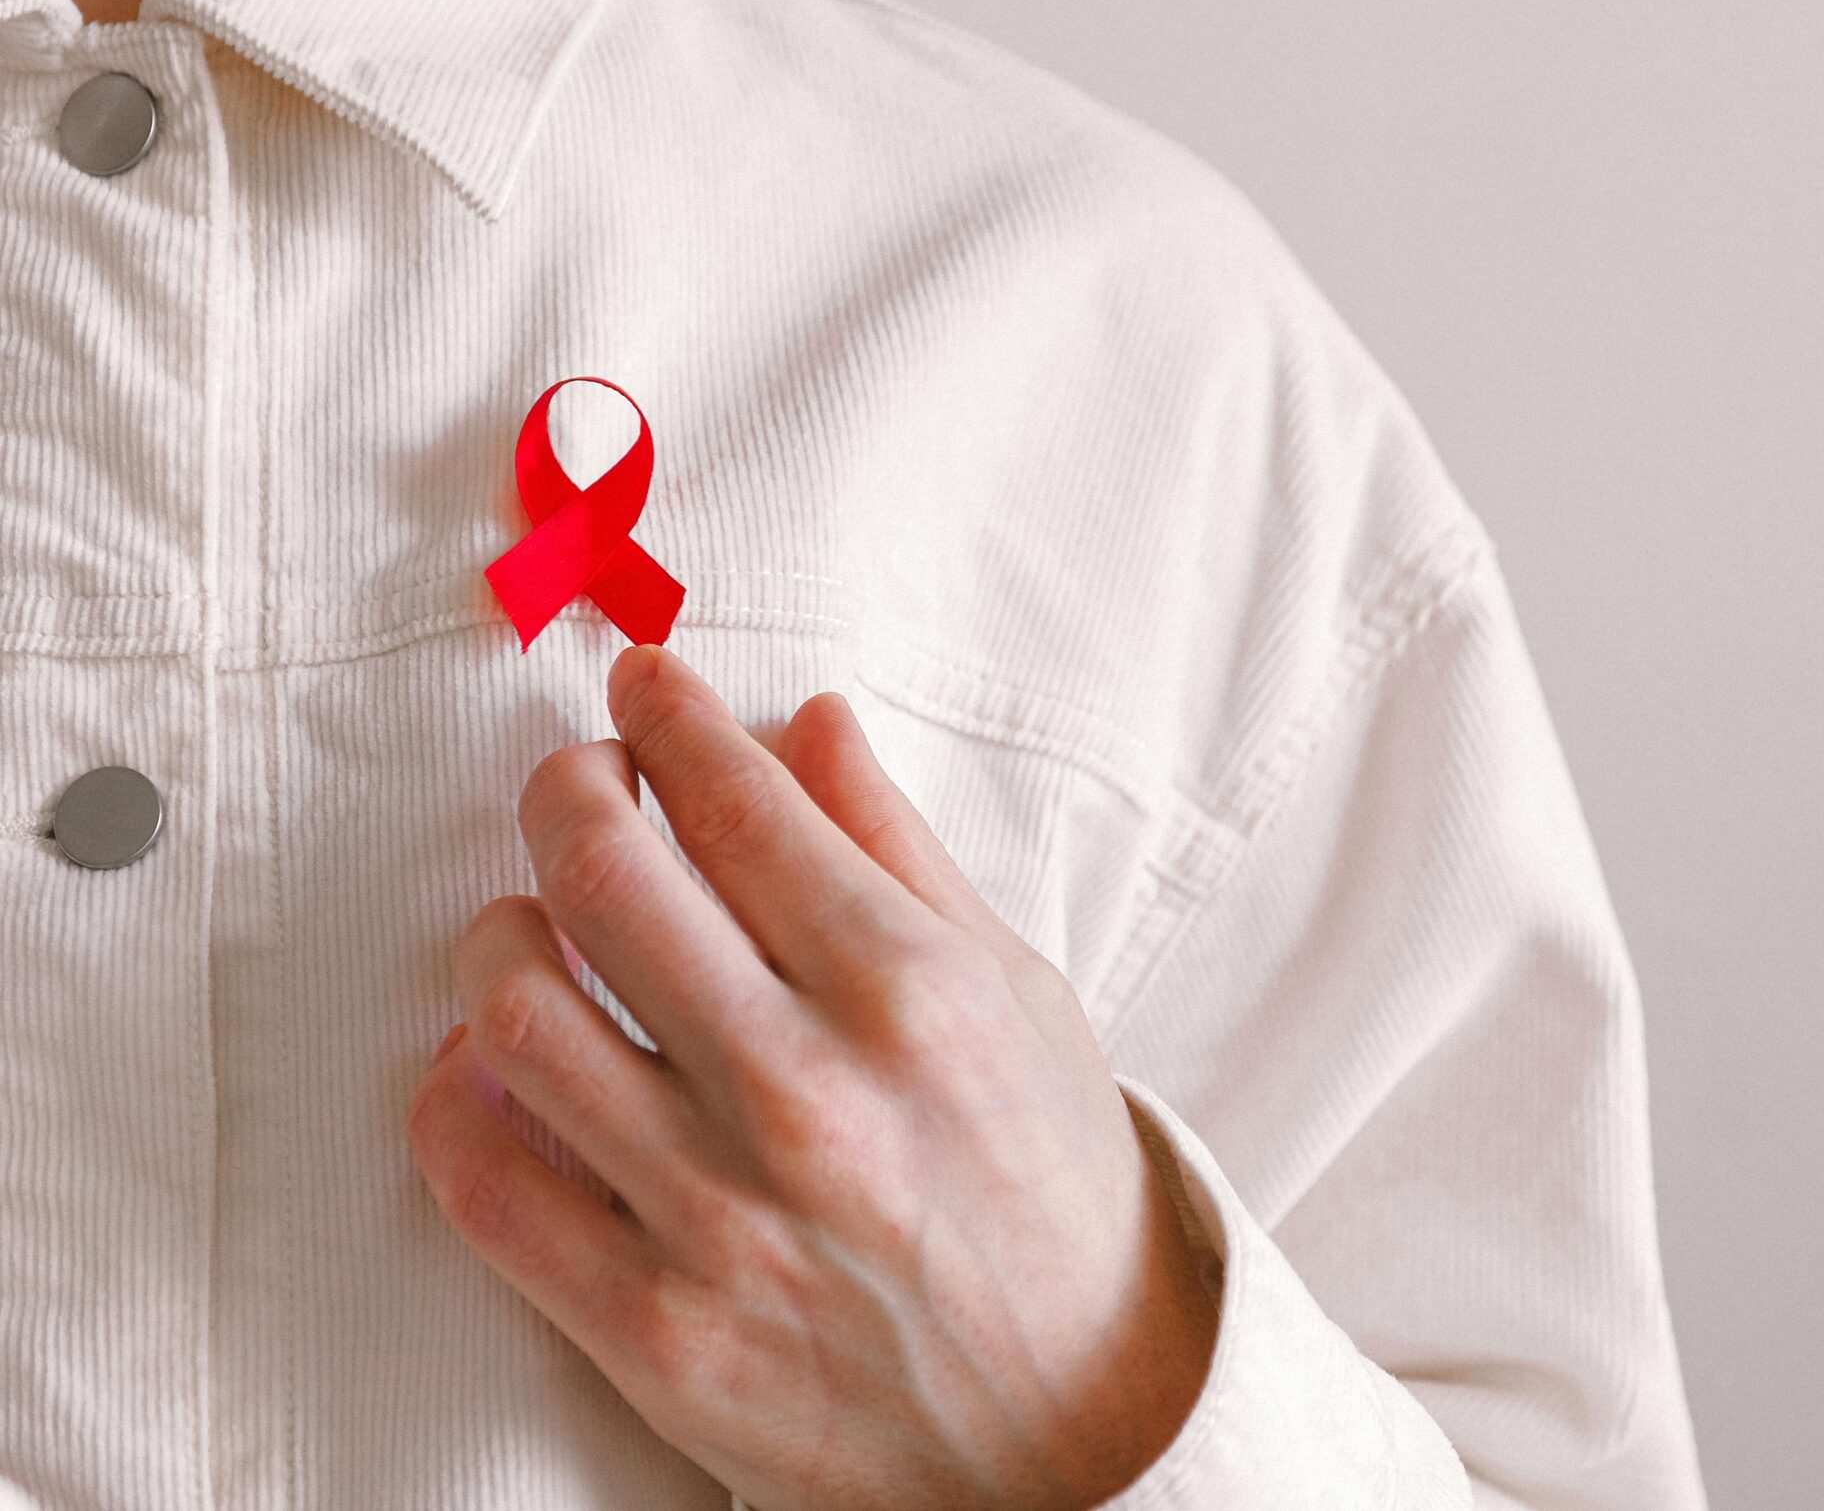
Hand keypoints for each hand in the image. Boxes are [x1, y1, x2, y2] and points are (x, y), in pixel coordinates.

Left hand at [404, 646, 1219, 1510]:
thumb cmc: (1055, 1195)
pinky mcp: (651, 1328)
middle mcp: (805, 1093)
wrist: (1080, 1425)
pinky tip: (489, 1058)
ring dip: (501, 930)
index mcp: (910, 992)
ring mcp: (716, 1216)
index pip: (735, 797)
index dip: (666, 714)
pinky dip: (456, 1096)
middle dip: (567, 787)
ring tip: (535, 923)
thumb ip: (901, 853)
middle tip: (581, 780)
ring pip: (513, 1012)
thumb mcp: (1019, 996)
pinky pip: (486, 1184)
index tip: (643, 686)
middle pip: (599, 872)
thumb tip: (805, 724)